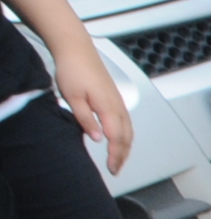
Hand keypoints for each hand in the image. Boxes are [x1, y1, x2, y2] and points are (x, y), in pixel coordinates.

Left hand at [52, 41, 129, 174]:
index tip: (112, 168)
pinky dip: (126, 136)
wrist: (76, 48)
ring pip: (129, 131)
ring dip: (126, 147)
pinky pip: (126, 122)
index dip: (116, 156)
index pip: (117, 139)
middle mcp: (118, 106)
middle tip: (116, 169)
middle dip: (123, 156)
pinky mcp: (116, 98)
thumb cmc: (73, 69)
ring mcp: (119, 102)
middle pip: (127, 138)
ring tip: (119, 159)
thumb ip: (85, 119)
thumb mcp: (72, 97)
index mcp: (108, 107)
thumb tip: (97, 138)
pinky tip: (119, 139)